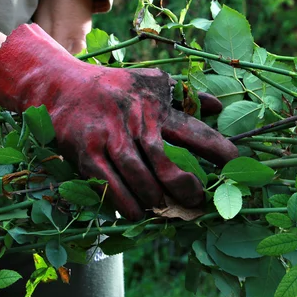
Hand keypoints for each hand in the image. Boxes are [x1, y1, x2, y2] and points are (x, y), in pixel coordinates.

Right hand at [0, 24, 237, 220]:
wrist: (60, 87)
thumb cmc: (111, 87)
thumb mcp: (149, 82)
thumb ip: (184, 96)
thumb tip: (219, 108)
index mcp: (153, 105)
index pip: (193, 130)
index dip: (217, 150)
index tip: (236, 165)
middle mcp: (133, 122)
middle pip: (166, 162)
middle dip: (187, 187)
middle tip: (199, 201)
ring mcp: (107, 140)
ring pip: (139, 179)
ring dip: (158, 200)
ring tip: (169, 210)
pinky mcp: (86, 154)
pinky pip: (110, 186)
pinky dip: (126, 204)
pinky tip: (138, 214)